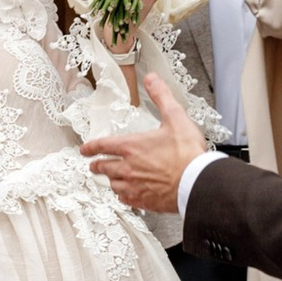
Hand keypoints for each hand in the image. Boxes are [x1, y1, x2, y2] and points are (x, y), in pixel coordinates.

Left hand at [78, 65, 202, 213]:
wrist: (197, 182)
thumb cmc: (187, 152)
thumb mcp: (175, 117)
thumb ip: (161, 96)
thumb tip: (152, 79)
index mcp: (131, 146)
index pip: (102, 145)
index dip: (90, 147)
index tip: (84, 150)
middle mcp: (128, 167)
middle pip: (103, 167)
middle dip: (97, 165)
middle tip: (94, 165)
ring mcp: (135, 186)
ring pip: (113, 185)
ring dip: (110, 181)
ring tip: (110, 179)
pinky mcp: (144, 201)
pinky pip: (126, 200)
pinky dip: (123, 196)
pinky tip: (126, 195)